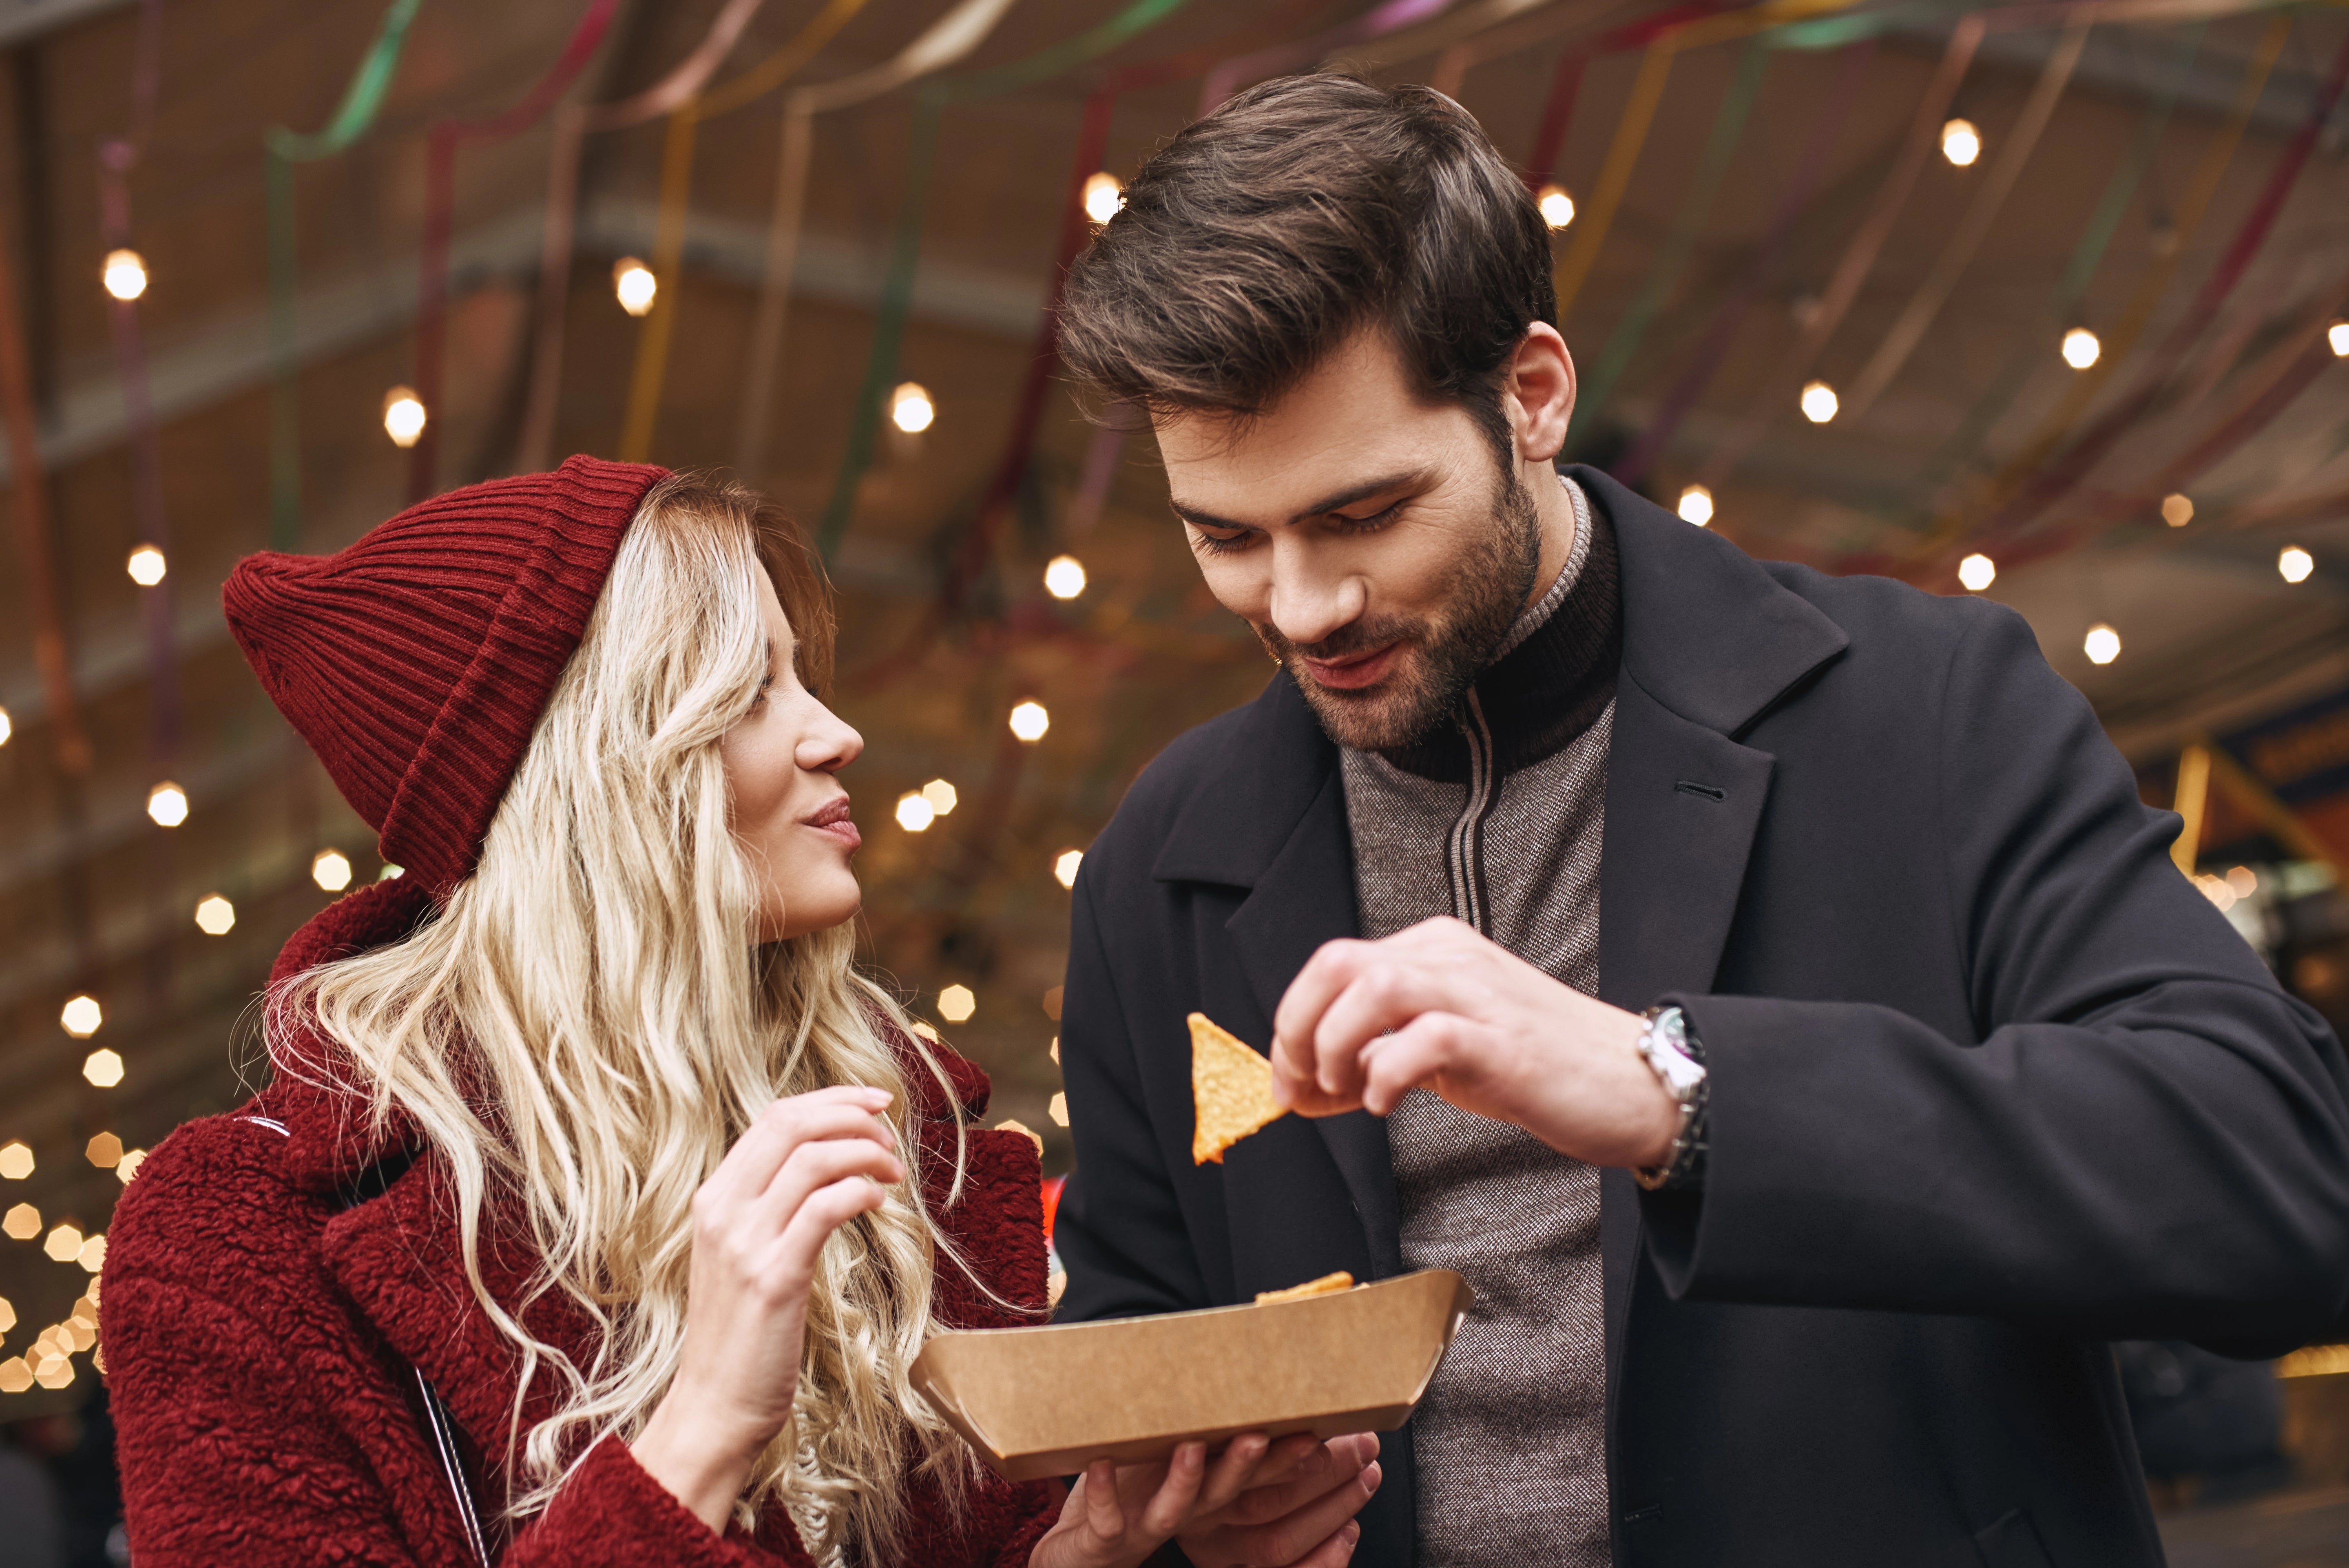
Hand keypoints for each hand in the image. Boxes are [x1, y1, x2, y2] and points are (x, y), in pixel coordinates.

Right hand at [631, 1085, 903, 1531]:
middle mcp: (723, 1210)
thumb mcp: (743, 1255)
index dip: (831, 1100)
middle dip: (852, 1114)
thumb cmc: (742, 1333)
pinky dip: (861, 1192)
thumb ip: (769, 1208)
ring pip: (813, 1158)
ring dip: (866, 1154)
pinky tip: (880, 1203)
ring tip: (894, 1174)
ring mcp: (744, 1242)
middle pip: (792, 1124)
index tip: (875, 1103)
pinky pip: (825, 1208)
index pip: (773, 1118)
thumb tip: (824, 1165)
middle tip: (892, 1133)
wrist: (714, 1406)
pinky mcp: (774, 1277)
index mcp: (714, 1198)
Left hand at [1030, 1432, 1379, 1567]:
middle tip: (1261, 1433)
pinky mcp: (1102, 1541)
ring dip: (1186, 1481)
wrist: (1074, 1555)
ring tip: (1191, 1446)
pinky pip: (1106, 1520)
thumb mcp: (1157, 1460)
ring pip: (1175, 1509)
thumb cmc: (1120, 1496)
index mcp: (1201, 1494)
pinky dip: (1103, 1493)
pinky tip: (1100, 1463)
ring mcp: (1143, 1528)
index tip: (1311, 1434)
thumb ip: (1188, 1430)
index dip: (1283, 1461)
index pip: (1252, 1479)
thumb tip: (1216, 1372)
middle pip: (1224, 1493)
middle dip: (1247, 1466)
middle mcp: (1182, 1514)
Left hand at [1271, 916, 1676, 1167]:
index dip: (1291, 1023)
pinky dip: (1387, 1074)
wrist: (1632, 1083)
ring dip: (1337, 1045)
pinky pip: (1425, 1038)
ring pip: (1374, 987)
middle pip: (1337, 962)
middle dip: (1299, 1029)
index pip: (1332, 964)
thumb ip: (1377, 1050)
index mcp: (1432, 949)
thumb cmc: (1535, 1067)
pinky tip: (1386, 1103)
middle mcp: (1450, 957)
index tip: (1289, 1083)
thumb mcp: (1442, 1046)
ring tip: (1347, 1090)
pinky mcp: (1504, 1041)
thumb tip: (1301, 1083)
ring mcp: (1479, 995)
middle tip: (1307, 1087)